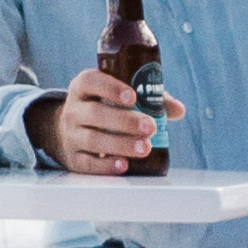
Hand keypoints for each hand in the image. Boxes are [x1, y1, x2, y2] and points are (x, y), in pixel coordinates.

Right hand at [50, 66, 180, 174]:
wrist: (68, 131)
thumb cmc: (103, 108)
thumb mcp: (116, 96)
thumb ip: (148, 99)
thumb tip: (179, 110)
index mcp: (84, 87)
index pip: (91, 82)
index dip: (111, 88)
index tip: (132, 97)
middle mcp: (74, 109)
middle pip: (95, 113)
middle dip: (125, 121)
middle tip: (150, 126)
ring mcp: (71, 134)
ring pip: (93, 139)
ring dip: (121, 144)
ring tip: (144, 148)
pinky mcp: (73, 157)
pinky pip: (88, 163)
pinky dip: (106, 166)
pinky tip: (124, 165)